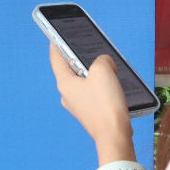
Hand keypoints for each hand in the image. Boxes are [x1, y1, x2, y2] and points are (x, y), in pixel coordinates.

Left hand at [48, 43, 135, 160]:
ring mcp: (77, 105)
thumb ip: (102, 60)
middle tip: (90, 47)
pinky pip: (91, 93)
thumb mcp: (103, 70)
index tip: (57, 34)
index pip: (55, 58)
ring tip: (107, 66)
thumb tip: (105, 65)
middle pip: (70, 70)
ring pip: (82, 82)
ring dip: (93, 73)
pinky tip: (112, 84)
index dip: (56, 44)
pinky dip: (99, 86)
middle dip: (79, 58)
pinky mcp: (89, 113)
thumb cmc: (105, 101)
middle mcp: (66, 94)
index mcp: (64, 82)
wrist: (114, 135)